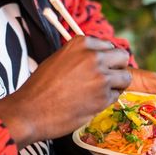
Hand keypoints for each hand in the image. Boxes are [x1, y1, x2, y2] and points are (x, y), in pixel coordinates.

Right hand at [0, 36, 130, 148]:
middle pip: (122, 57)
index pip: (108, 46)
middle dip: (118, 68)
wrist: (30, 111)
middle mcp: (93, 57)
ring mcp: (101, 77)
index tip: (101, 67)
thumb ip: (80, 56)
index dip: (107, 58)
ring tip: (101, 92)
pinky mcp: (103, 98)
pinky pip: (117, 96)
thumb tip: (100, 60)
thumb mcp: (59, 59)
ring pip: (125, 78)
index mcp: (81, 44)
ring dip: (117, 85)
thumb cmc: (40, 87)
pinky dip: (108, 100)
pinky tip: (93, 102)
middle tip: (109, 78)